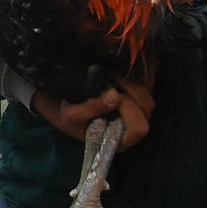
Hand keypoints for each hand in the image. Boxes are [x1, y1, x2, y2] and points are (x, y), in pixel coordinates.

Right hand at [32, 78, 154, 151]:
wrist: (58, 105)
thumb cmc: (65, 116)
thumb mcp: (72, 115)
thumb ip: (92, 108)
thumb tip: (114, 96)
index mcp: (118, 140)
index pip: (138, 129)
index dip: (130, 110)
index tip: (112, 94)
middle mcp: (130, 127)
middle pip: (147, 108)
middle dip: (132, 90)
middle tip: (112, 77)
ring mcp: (133, 111)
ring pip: (148, 94)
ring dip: (133, 81)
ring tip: (113, 72)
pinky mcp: (132, 95)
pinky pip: (146, 84)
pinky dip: (139, 74)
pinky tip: (122, 68)